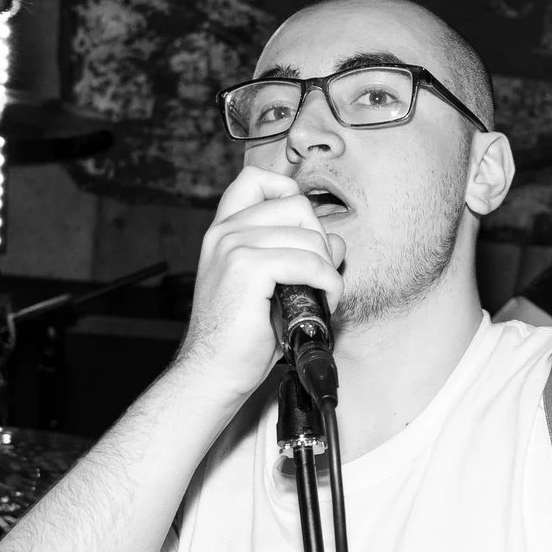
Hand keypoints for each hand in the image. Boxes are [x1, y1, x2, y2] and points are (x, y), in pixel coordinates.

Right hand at [178, 166, 345, 398]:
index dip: (290, 194)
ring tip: (322, 296)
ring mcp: (234, 246)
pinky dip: (327, 283)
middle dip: (320, 240)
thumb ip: (299, 255)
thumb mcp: (272, 286)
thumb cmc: (241, 337)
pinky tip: (323, 302)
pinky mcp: (248, 268)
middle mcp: (225, 232)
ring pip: (309, 235)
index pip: (257, 179)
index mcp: (224, 231)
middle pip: (297, 204)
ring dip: (328, 269)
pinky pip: (309, 262)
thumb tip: (337, 241)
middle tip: (318, 276)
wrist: (214, 372)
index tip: (303, 232)